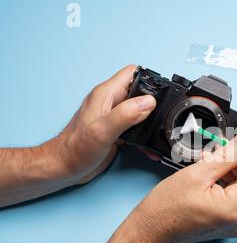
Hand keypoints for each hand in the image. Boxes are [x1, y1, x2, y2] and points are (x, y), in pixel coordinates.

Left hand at [49, 65, 155, 184]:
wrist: (64, 168)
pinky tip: (150, 147)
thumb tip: (149, 102)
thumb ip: (126, 114)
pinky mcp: (116, 131)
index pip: (133, 73)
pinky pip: (136, 128)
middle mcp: (111, 102)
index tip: (163, 94)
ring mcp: (114, 117)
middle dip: (155, 101)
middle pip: (140, 91)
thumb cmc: (76, 149)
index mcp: (106, 94)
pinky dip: (146, 136)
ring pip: (140, 110)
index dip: (150, 79)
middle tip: (166, 115)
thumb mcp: (103, 130)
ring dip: (152, 120)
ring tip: (161, 131)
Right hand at [130, 134, 236, 242]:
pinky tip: (209, 173)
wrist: (150, 231)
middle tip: (219, 150)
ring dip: (230, 170)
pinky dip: (225, 181)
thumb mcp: (198, 173)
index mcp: (234, 208)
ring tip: (209, 161)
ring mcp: (233, 223)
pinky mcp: (226, 222)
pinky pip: (234, 196)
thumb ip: (226, 156)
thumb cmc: (166, 208)